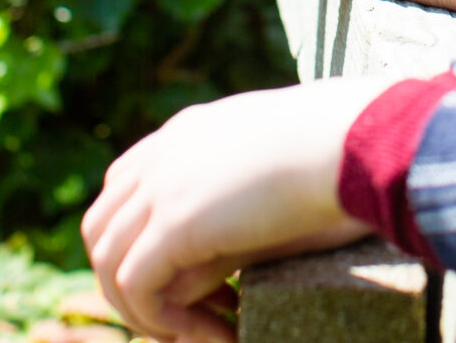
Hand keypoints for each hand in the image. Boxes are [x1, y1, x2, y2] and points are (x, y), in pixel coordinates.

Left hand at [83, 77, 389, 342]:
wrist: (354, 138)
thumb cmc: (341, 151)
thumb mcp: (275, 168)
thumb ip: (239, 199)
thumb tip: (230, 247)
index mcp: (186, 132)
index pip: (122, 188)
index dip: (139, 241)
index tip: (190, 280)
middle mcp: (162, 155)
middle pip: (101, 229)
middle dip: (128, 283)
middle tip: (181, 319)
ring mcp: (162, 185)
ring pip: (108, 262)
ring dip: (143, 310)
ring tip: (198, 335)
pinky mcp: (175, 222)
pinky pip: (135, 285)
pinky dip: (160, 320)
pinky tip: (211, 332)